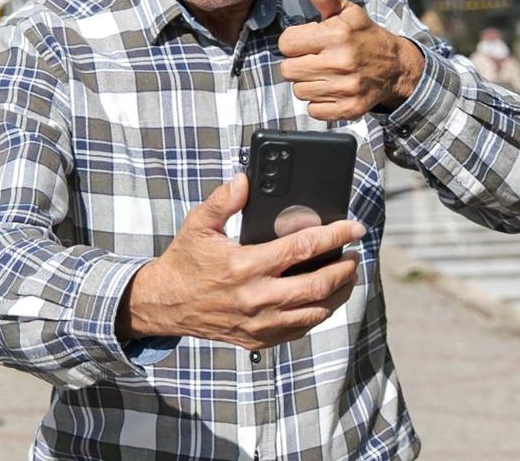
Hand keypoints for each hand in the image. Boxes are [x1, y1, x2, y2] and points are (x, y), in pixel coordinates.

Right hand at [121, 174, 364, 350]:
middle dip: (345, 268)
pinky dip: (319, 312)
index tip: (353, 228)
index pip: (303, 248)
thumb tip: (245, 180)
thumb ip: (223, 200)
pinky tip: (324, 298)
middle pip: (319, 285)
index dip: (335, 236)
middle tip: (354, 254)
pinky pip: (300, 329)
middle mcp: (257, 297)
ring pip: (316, 311)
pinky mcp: (259, 339)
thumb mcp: (199, 225)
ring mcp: (260, 323)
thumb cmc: (185, 262)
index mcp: (246, 266)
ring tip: (347, 275)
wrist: (165, 304)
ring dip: (339, 292)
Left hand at [278, 0, 424, 120]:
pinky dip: (319, 103)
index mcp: (337, 35)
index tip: (308, 41)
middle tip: (316, 59)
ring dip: (308, 83)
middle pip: (288, 70)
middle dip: (298, 63)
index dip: (294, 41)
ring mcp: (345, 88)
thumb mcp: (347, 12)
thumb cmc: (364, 36)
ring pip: (299, 91)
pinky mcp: (349, 109)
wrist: (396, 67)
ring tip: (325, 74)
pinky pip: (313, 110)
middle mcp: (340, 63)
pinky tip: (332, 89)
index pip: (286, 43)